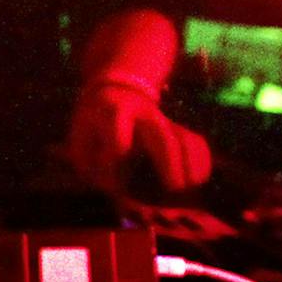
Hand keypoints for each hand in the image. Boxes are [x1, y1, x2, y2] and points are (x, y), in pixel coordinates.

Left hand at [66, 82, 212, 195]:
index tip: (114, 181)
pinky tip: (200, 180)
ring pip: (184, 137)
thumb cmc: (93, 124)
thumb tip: (112, 186)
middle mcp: (143, 113)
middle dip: (169, 161)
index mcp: (113, 111)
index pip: (119, 132)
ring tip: (191, 188)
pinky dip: (201, 160)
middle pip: (161, 134)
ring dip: (191, 163)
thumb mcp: (79, 138)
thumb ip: (89, 162)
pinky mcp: (176, 128)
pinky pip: (195, 140)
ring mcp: (162, 120)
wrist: (114, 92)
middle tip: (173, 189)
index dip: (116, 154)